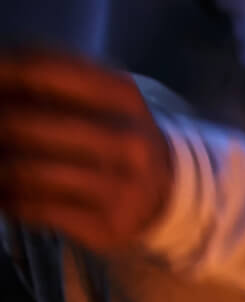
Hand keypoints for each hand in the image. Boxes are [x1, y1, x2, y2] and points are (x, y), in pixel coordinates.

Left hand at [0, 50, 174, 252]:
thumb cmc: (114, 134)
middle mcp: (128, 142)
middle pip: (26, 125)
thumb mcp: (100, 96)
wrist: (167, 191)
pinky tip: (5, 193)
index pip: (44, 72)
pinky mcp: (106, 226)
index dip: (2, 74)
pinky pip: (35, 209)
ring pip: (26, 173)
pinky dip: (7, 199)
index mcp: (123, 97)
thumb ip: (49, 81)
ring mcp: (121, 188)